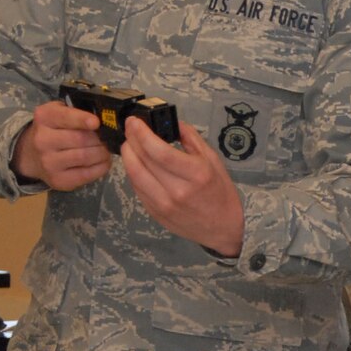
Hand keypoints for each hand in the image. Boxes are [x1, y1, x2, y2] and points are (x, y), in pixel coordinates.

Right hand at [11, 100, 111, 190]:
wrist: (32, 156)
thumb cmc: (53, 129)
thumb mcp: (58, 113)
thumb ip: (76, 112)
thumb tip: (103, 120)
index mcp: (44, 118)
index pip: (65, 117)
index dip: (82, 120)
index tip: (96, 123)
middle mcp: (42, 140)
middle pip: (80, 139)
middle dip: (99, 139)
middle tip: (107, 138)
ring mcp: (48, 162)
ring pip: (85, 157)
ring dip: (102, 153)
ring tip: (106, 149)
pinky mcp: (58, 180)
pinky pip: (86, 174)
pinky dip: (101, 167)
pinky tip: (103, 161)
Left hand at [121, 116, 244, 256]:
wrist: (222, 229)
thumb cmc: (220, 193)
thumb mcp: (213, 160)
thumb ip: (191, 138)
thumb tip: (171, 122)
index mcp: (196, 174)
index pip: (160, 152)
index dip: (142, 134)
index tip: (134, 121)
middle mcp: (178, 191)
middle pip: (143, 161)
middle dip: (132, 140)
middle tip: (129, 128)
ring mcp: (164, 205)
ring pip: (134, 175)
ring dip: (128, 156)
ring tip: (129, 144)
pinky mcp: (155, 213)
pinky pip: (137, 188)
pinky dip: (133, 172)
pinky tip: (136, 163)